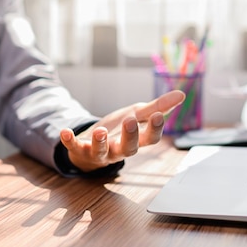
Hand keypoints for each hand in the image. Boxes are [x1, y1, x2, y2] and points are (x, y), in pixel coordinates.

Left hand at [59, 90, 185, 172]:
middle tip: (130, 120)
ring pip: (102, 153)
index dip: (154, 129)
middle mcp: (120, 149)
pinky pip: (74, 147)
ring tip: (99, 131)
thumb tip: (181, 94)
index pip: (150, 139)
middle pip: (129, 149)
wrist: (92, 141)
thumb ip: (157, 107)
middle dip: (130, 136)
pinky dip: (69, 141)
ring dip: (100, 142)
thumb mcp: (138, 114)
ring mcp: (100, 152)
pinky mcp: (80, 150)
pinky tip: (65, 131)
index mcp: (136, 140)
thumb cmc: (119, 129)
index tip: (158, 115)